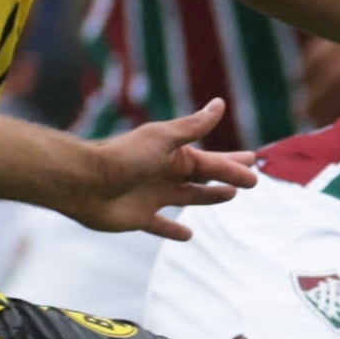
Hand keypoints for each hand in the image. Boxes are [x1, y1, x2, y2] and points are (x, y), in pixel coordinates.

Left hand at [66, 99, 259, 241]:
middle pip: (204, 176)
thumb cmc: (123, 157)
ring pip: (189, 197)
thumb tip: (220, 103)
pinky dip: (174, 230)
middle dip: (227, 176)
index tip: (255, 166)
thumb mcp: (163, 139)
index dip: (234, 165)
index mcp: (174, 155)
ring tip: (229, 197)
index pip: (212, 161)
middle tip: (250, 179)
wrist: (84, 182)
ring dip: (209, 197)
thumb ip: (192, 126)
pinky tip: (188, 235)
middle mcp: (166, 174)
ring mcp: (153, 196)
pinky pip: (162, 225)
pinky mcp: (140, 218)